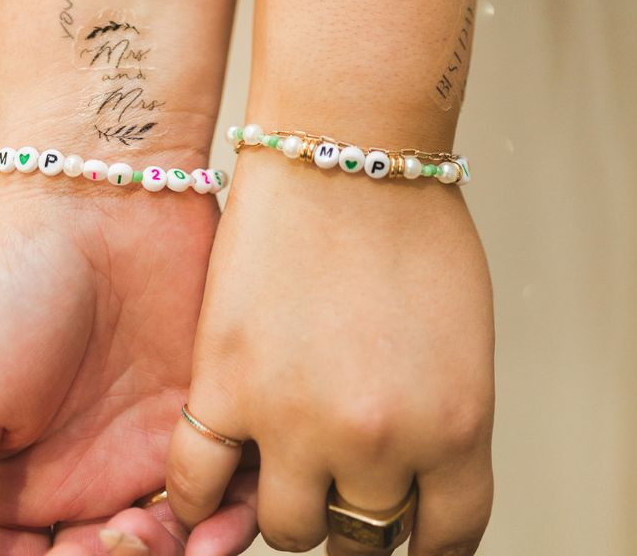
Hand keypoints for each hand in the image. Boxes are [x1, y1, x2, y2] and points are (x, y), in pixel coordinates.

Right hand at [0, 171, 257, 555]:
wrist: (99, 192)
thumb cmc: (11, 288)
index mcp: (20, 490)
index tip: (71, 553)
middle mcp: (90, 479)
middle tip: (125, 535)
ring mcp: (155, 448)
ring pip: (180, 548)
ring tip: (170, 529)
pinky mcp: (212, 414)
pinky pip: (234, 495)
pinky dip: (233, 518)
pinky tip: (222, 511)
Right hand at [166, 146, 494, 555]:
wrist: (342, 143)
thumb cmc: (409, 217)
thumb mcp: (460, 336)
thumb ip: (440, 416)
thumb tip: (413, 467)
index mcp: (456, 428)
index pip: (447, 537)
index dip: (424, 539)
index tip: (406, 527)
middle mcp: (380, 441)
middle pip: (362, 538)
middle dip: (354, 513)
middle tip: (338, 479)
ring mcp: (297, 421)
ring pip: (287, 527)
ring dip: (288, 500)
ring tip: (281, 458)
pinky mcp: (225, 390)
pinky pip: (200, 486)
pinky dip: (200, 498)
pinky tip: (211, 480)